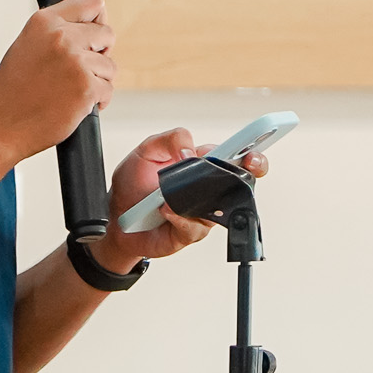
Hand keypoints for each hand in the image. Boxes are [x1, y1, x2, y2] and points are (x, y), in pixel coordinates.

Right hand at [0, 0, 115, 160]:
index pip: (91, 2)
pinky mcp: (85, 87)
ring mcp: (75, 61)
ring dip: (98, 81)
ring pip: (109, 65)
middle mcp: (60, 36)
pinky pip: (108, 89)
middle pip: (107, 33)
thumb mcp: (27, 46)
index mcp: (44, 22)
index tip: (96, 35)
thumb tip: (89, 28)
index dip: (98, 19)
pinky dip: (97, 101)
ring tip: (72, 92)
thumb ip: (55, 32)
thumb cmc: (11, 93)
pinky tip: (76, 106)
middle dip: (100, 53)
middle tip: (83, 70)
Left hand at [91, 127, 269, 271]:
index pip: (234, 155)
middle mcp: (209, 189)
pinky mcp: (192, 233)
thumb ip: (170, 139)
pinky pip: (195, 226)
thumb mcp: (146, 151)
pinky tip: (164, 210)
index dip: (251, 150)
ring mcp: (204, 212)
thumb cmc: (134, 183)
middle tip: (248, 163)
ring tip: (179, 191)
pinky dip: (179, 217)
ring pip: (220, 206)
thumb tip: (191, 153)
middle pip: (242, 180)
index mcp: (202, 164)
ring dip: (202, 197)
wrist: (117, 218)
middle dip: (251, 170)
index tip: (255, 146)